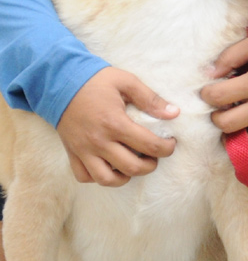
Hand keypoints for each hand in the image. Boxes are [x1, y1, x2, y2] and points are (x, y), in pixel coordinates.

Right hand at [57, 67, 178, 185]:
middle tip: (155, 155)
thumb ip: (151, 99)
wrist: (59, 83)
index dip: (166, 148)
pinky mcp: (72, 154)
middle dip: (151, 165)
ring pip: (106, 179)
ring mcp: (83, 150)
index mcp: (115, 123)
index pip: (149, 145)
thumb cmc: (96, 81)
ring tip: (134, 164)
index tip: (171, 143)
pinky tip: (111, 166)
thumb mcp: (127, 81)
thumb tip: (174, 113)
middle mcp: (99, 141)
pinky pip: (84, 177)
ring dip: (125, 177)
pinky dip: (99, 178)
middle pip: (132, 167)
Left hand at [200, 37, 247, 166]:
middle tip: (222, 111)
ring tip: (235, 130)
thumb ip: (231, 56)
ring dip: (234, 140)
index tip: (210, 92)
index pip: (218, 96)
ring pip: (247, 145)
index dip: (207, 94)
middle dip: (217, 118)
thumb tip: (209, 74)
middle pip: (227, 125)